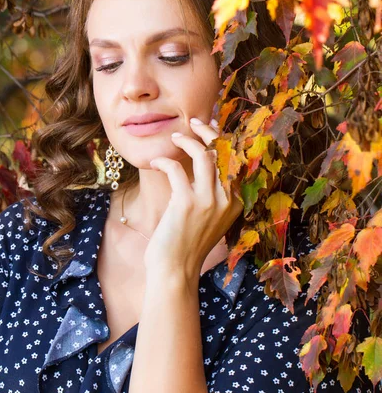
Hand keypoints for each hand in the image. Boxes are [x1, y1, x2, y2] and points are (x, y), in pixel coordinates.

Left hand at [144, 117, 242, 283]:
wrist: (175, 270)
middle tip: (194, 122)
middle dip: (209, 132)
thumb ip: (212, 194)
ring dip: (188, 141)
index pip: (235, 160)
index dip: (224, 139)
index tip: (211, 126)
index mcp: (236, 202)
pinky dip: (165, 160)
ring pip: (204, 155)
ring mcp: (209, 201)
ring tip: (174, 137)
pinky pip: (177, 168)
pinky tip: (156, 162)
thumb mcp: (209, 218)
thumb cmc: (187, 244)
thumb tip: (204, 164)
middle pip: (224, 153)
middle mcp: (227, 199)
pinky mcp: (187, 203)